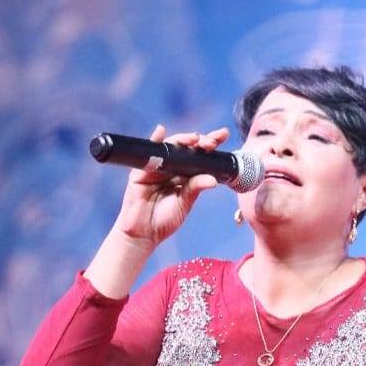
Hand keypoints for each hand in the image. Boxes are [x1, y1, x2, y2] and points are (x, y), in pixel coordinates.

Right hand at [114, 124, 229, 248]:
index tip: (223, 135)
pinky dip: (154, 141)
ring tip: (194, 139)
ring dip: (182, 140)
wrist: (144, 234)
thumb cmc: (165, 220)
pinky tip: (161, 132)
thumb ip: (196, 188)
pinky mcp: (142, 171)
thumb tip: (213, 179)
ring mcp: (156, 167)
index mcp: (184, 175)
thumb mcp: (185, 203)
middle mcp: (171, 168)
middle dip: (200, 141)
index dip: (209, 145)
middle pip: (186, 148)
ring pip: (170, 147)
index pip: (199, 156)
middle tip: (212, 141)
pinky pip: (148, 152)